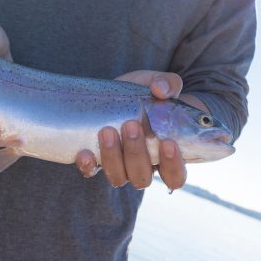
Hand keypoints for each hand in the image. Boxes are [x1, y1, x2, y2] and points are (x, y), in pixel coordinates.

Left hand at [75, 71, 187, 189]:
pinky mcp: (97, 159)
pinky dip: (88, 165)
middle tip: (131, 125)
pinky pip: (91, 171)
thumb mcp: (160, 84)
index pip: (175, 176)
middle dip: (136, 153)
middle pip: (142, 177)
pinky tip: (85, 153)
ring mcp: (119, 166)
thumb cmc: (148, 95)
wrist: (121, 93)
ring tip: (107, 131)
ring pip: (118, 177)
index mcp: (164, 156)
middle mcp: (142, 167)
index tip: (168, 143)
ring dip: (112, 157)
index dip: (173, 165)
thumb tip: (160, 89)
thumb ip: (168, 83)